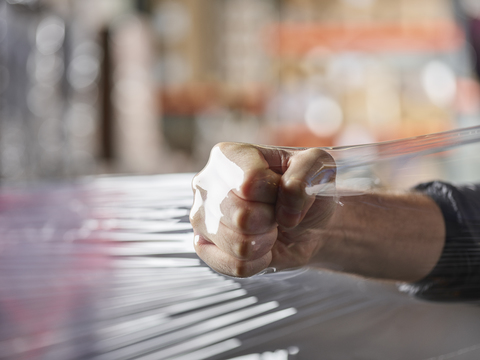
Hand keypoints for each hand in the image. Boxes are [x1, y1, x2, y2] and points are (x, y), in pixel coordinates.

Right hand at [190, 142, 335, 276]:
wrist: (307, 222)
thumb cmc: (305, 190)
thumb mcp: (319, 166)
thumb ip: (306, 173)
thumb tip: (285, 208)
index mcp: (229, 156)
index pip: (250, 182)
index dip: (277, 193)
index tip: (284, 191)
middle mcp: (206, 183)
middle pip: (241, 216)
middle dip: (271, 220)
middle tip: (275, 213)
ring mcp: (200, 216)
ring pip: (238, 244)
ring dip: (265, 242)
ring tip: (268, 229)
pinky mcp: (202, 246)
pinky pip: (234, 266)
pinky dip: (258, 261)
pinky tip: (259, 247)